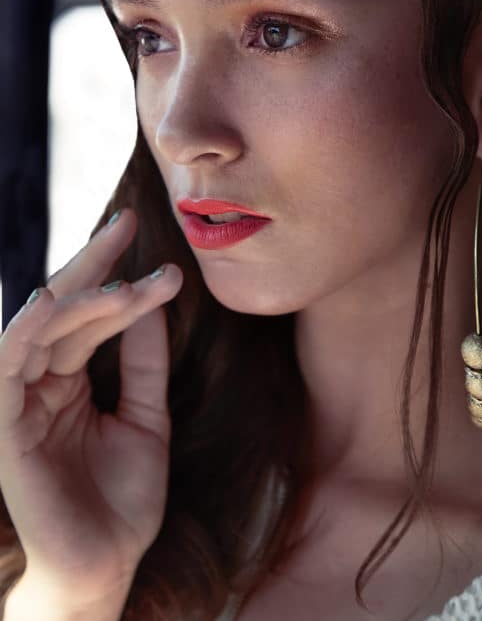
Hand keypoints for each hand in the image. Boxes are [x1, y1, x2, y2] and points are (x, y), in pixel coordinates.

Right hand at [0, 208, 182, 605]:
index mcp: (69, 381)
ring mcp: (19, 404)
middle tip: (127, 224)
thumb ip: (143, 364)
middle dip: (93, 264)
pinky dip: (25, 330)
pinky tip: (49, 301)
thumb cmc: (122, 500)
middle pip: (61, 309)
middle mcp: (40, 385)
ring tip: (121, 277)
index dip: (118, 279)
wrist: (106, 568)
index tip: (157, 250)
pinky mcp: (5, 429)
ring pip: (38, 328)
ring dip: (77, 296)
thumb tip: (153, 304)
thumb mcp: (146, 418)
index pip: (89, 317)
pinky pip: (7, 368)